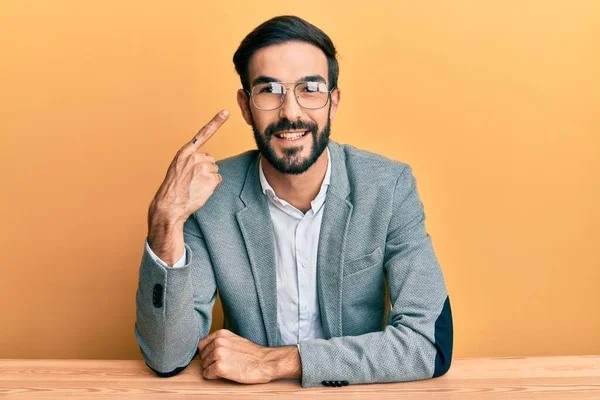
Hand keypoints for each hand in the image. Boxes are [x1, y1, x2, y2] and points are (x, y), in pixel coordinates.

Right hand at [150, 109, 229, 226]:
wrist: (170, 205)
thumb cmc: (173, 188)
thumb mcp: (177, 168)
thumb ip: (190, 160)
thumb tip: (206, 161)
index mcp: (185, 152)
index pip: (203, 134)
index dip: (216, 122)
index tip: (225, 112)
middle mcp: (195, 157)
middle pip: (211, 160)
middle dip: (205, 169)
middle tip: (192, 180)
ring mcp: (204, 168)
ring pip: (215, 170)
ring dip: (208, 179)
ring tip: (195, 186)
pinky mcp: (212, 179)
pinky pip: (218, 180)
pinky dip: (212, 187)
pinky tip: (200, 190)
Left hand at [198, 329, 300, 383]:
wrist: (266, 362)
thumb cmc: (252, 354)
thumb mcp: (234, 340)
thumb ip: (220, 342)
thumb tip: (207, 349)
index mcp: (221, 334)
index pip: (201, 345)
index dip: (207, 353)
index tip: (216, 357)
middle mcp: (218, 342)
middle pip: (202, 356)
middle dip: (210, 362)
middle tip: (225, 364)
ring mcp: (218, 354)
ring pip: (204, 366)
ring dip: (212, 369)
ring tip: (227, 368)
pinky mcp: (219, 367)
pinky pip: (207, 374)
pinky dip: (214, 376)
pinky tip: (226, 374)